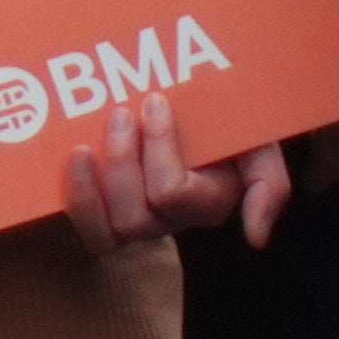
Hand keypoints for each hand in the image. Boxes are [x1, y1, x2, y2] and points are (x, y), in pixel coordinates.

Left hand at [63, 89, 292, 252]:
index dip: (159, 147)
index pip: (173, 192)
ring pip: (107, 234)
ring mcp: (134, 217)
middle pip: (135, 219)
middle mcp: (169, 219)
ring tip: (81, 147)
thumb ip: (269, 186)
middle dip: (122, 163)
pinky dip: (75, 199)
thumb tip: (255, 239)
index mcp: (206, 203)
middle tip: (121, 112)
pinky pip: (87, 227)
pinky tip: (69, 159)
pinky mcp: (104, 211)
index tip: (157, 100)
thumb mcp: (259, 143)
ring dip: (89, 190)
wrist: (194, 106)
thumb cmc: (226, 122)